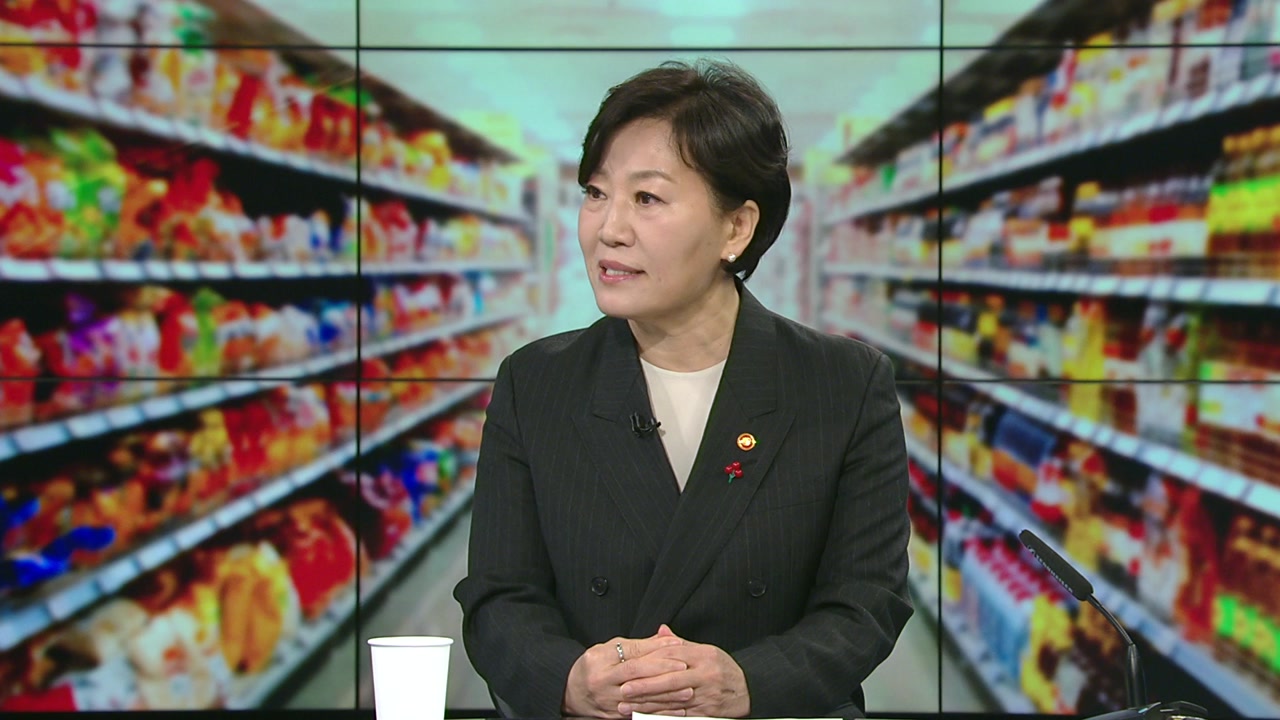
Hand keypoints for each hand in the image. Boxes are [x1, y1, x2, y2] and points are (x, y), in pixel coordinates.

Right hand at [562, 632, 687, 717]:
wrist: (569, 692)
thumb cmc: (592, 666)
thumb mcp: (608, 649)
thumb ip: (636, 645)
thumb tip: (665, 637)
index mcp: (600, 660)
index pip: (631, 653)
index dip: (655, 649)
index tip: (676, 645)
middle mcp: (603, 681)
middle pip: (636, 675)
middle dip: (663, 671)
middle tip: (685, 668)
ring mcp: (609, 701)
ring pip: (641, 698)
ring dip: (666, 696)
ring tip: (687, 691)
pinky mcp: (615, 716)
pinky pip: (640, 714)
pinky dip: (660, 713)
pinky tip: (676, 711)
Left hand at [617, 625, 749, 717]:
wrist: (749, 689)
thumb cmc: (723, 668)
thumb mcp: (706, 651)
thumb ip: (680, 644)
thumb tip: (661, 631)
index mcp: (702, 655)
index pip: (671, 657)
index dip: (648, 664)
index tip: (628, 669)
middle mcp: (704, 674)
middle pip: (670, 680)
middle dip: (644, 686)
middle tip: (623, 689)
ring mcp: (706, 695)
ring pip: (672, 700)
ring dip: (648, 705)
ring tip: (627, 707)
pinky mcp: (707, 712)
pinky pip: (681, 716)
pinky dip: (662, 717)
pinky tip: (646, 717)